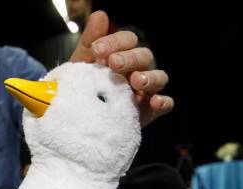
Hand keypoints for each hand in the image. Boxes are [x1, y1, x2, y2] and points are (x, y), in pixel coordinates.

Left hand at [70, 11, 173, 126]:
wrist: (77, 119)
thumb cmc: (82, 89)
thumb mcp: (81, 66)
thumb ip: (90, 42)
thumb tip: (99, 15)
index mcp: (122, 55)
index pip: (127, 40)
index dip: (115, 42)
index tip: (97, 49)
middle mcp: (136, 70)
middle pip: (144, 57)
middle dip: (129, 58)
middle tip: (113, 63)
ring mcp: (144, 91)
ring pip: (159, 78)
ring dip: (149, 77)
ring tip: (136, 80)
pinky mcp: (148, 111)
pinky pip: (165, 104)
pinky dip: (163, 102)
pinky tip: (155, 101)